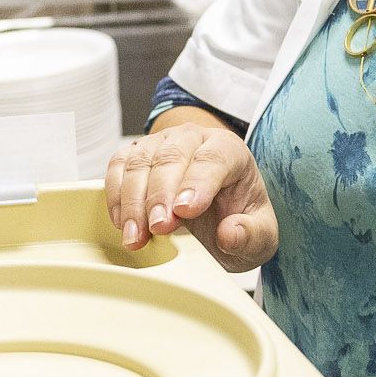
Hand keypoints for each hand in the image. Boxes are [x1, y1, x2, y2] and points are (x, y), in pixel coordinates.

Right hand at [103, 127, 277, 274]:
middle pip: (171, 156)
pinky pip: (117, 167)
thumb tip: (230, 233)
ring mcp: (161, 144)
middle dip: (161, 194)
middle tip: (159, 227)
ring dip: (133, 200)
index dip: (198, 183)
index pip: (214, 158)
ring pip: (140, 160)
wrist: (216, 212)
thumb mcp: (259, 237)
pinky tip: (123, 223)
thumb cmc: (237, 218)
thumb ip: (252, 236)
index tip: (185, 210)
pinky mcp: (136, 156)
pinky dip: (116, 196)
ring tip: (136, 235)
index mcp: (230, 151)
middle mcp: (194, 139)